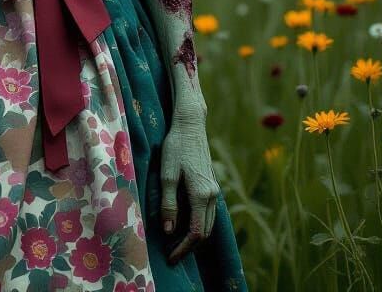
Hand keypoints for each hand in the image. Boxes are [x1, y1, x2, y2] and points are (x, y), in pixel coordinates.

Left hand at [160, 112, 219, 264]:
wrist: (191, 125)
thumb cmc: (176, 147)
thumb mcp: (167, 175)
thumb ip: (168, 204)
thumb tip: (169, 231)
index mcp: (202, 194)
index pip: (196, 233)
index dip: (184, 248)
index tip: (170, 257)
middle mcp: (212, 195)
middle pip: (205, 232)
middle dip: (189, 247)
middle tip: (172, 255)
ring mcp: (214, 190)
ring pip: (208, 223)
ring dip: (195, 237)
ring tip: (176, 244)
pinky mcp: (211, 185)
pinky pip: (208, 213)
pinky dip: (199, 224)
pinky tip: (184, 224)